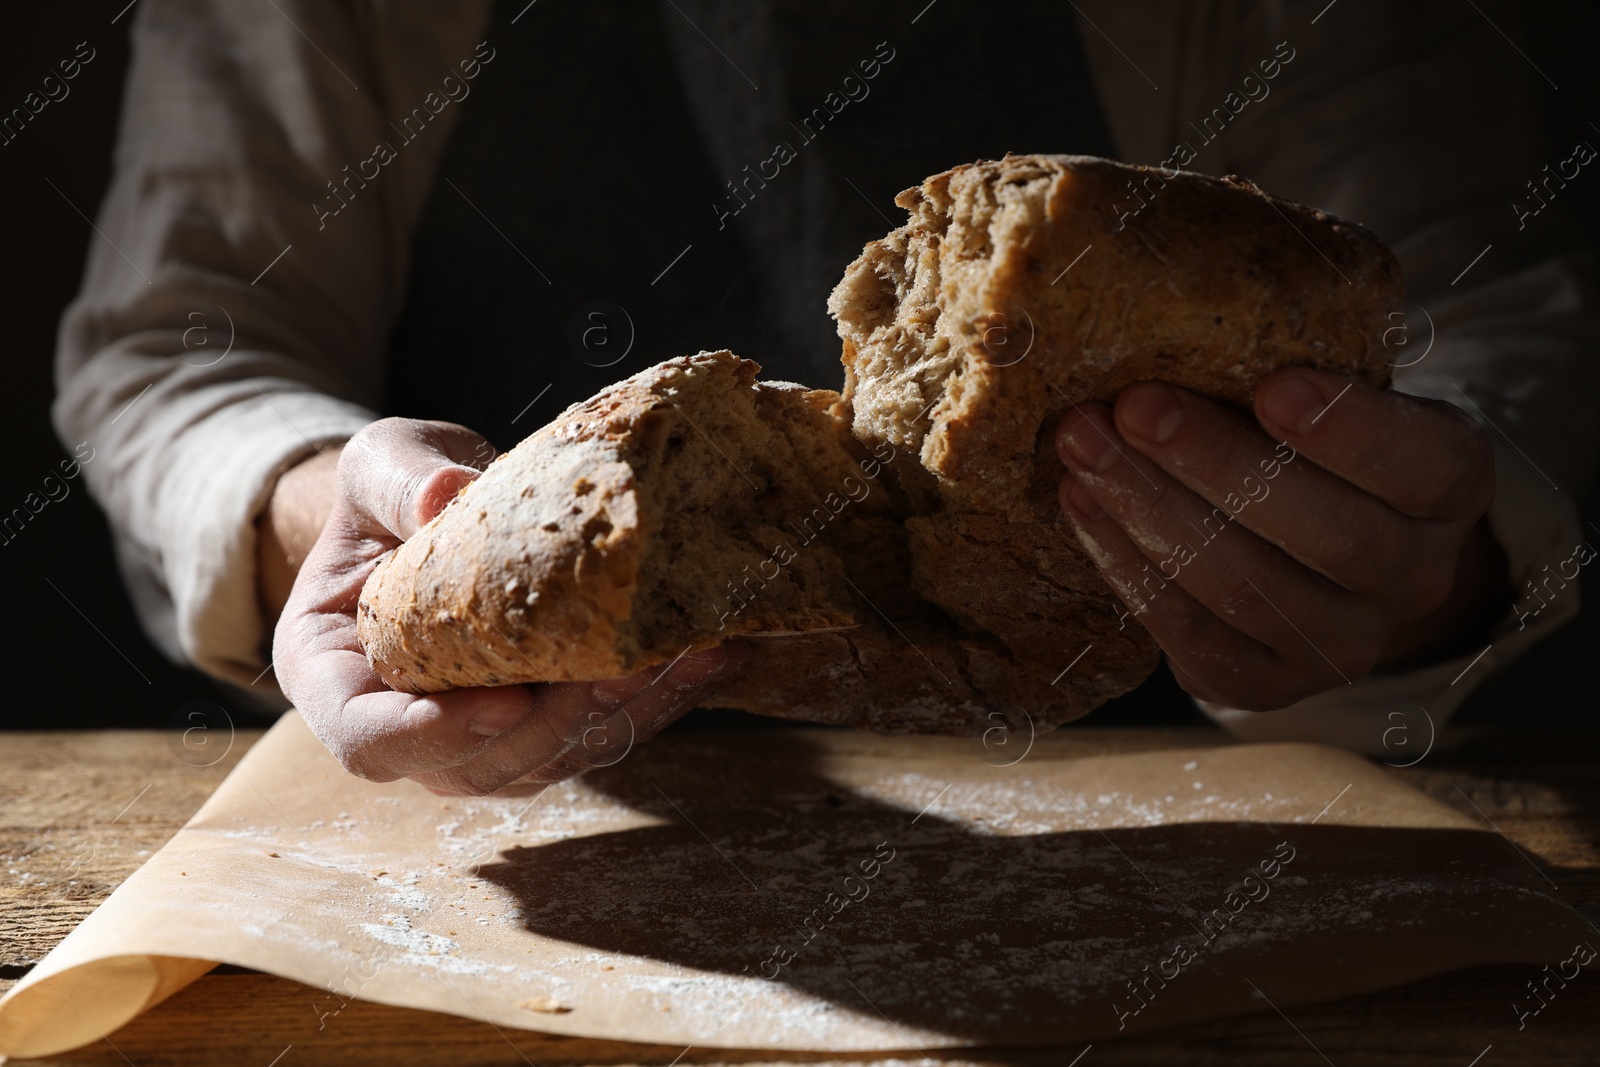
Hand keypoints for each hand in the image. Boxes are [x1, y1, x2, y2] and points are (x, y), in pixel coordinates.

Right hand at [272, 417, 744, 794]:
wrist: (435, 512)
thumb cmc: (390, 495)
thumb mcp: (377, 465)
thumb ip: (397, 481)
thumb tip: (448, 497)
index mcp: (334, 675)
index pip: (368, 741)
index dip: (431, 736)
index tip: (501, 700)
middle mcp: (408, 725)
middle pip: (476, 765)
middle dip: (554, 726)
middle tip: (619, 672)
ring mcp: (480, 734)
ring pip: (552, 758)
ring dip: (622, 716)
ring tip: (684, 656)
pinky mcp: (546, 720)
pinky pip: (601, 730)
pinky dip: (661, 697)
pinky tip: (716, 652)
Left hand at [1055, 368, 1507, 711]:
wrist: (1320, 569)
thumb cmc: (1313, 450)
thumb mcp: (1337, 396)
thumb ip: (1290, 360)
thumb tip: (1184, 285)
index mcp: (1448, 488)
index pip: (1422, 464)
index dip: (1352, 430)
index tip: (1275, 386)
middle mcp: (1412, 577)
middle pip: (1324, 531)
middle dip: (1215, 464)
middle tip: (1135, 405)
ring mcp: (1341, 644)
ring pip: (1244, 587)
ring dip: (1151, 511)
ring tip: (1084, 445)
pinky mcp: (1264, 684)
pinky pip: (1190, 632)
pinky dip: (1126, 564)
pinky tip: (1080, 503)